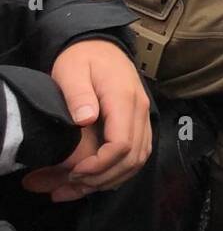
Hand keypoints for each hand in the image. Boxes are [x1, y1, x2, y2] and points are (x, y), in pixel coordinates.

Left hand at [23, 40, 152, 200]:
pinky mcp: (140, 121)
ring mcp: (143, 116)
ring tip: (81, 186)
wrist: (100, 45)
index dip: (100, 165)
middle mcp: (140, 110)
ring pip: (139, 159)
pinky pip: (139, 153)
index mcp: (123, 98)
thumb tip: (85, 120)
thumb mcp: (72, 70)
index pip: (122, 144)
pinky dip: (121, 170)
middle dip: (103, 178)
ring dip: (112, 178)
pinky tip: (99, 177)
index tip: (75, 171)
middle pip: (133, 157)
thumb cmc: (83, 58)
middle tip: (72, 184)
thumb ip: (78, 95)